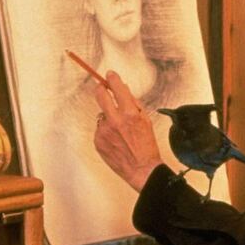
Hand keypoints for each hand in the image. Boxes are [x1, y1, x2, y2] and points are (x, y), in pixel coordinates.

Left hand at [94, 71, 162, 190]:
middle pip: (100, 95)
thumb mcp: (146, 121)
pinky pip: (100, 129)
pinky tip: (116, 140)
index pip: (117, 88)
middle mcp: (115, 121)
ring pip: (101, 115)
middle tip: (103, 88)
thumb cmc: (147, 146)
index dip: (112, 78)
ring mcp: (104, 131)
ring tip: (120, 131)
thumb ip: (133, 103)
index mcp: (129, 114)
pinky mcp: (98, 141)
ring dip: (108, 117)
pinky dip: (106, 131)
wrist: (142, 169)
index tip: (110, 75)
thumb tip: (123, 90)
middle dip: (101, 89)